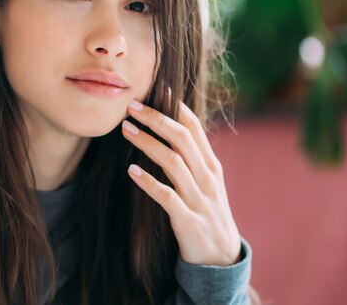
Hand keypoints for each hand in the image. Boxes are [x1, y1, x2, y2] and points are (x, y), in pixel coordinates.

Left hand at [121, 98, 241, 266]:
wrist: (221, 258)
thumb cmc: (207, 213)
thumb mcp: (206, 182)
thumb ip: (192, 158)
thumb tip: (170, 130)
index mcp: (211, 165)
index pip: (194, 127)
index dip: (175, 106)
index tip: (156, 89)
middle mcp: (207, 177)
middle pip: (182, 138)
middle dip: (156, 118)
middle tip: (131, 106)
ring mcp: (199, 198)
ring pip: (173, 162)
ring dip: (148, 143)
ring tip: (125, 130)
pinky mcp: (187, 220)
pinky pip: (167, 197)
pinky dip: (149, 182)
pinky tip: (131, 171)